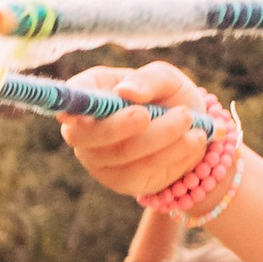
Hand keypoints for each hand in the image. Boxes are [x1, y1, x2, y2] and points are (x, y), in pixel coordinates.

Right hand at [56, 62, 220, 205]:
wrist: (191, 131)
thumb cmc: (168, 98)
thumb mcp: (167, 79)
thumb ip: (149, 80)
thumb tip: (126, 91)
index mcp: (92, 93)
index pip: (72, 98)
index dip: (69, 105)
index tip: (69, 113)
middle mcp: (85, 130)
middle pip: (86, 135)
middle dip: (118, 126)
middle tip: (147, 114)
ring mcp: (98, 160)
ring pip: (122, 153)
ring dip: (162, 136)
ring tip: (190, 120)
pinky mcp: (120, 182)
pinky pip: (143, 171)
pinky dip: (174, 153)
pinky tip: (193, 140)